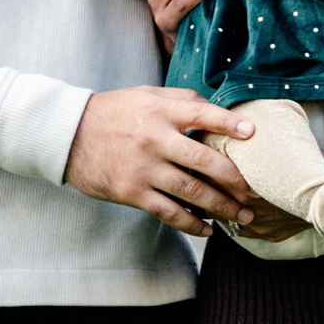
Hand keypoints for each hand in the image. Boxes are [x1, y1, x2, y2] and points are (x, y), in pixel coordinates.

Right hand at [64, 88, 256, 231]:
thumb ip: (180, 99)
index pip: (201, 114)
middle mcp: (154, 139)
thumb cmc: (111, 113)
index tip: (253, 133)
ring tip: (243, 215)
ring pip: (191, 191)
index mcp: (160, 111)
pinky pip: (169, 212)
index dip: (228, 123)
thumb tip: (217, 108)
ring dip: (221, 206)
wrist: (67, 135)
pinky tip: (209, 229)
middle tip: (256, 190)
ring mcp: (144, 168)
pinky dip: (192, 223)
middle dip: (235, 178)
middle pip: (204, 161)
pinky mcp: (132, 192)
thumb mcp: (145, 95)